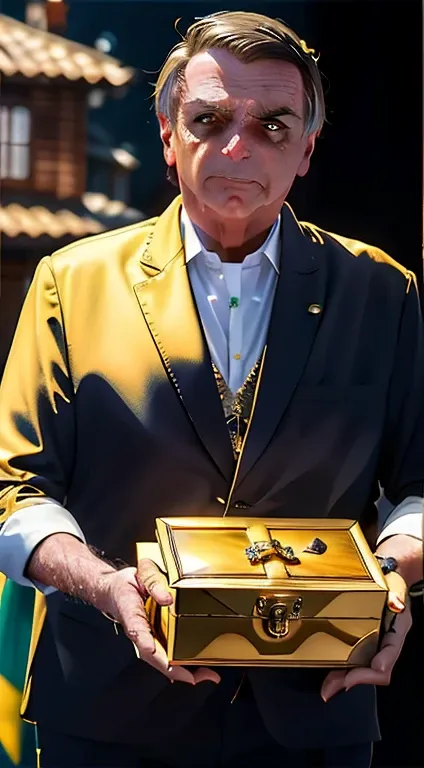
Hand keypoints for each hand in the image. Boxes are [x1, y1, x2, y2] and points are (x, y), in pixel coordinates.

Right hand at [98, 559, 220, 685]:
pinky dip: (179, 665)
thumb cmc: (125, 587)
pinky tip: (197, 670)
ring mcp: (145, 638)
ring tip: (205, 675)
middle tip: (196, 676)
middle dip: (173, 668)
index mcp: (131, 615)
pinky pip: (165, 655)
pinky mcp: (153, 639)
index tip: (150, 648)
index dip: (144, 640)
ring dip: (180, 671)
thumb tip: (168, 598)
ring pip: (159, 660)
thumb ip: (153, 583)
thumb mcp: (139, 575)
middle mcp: (138, 632)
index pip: (136, 630)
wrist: (113, 591)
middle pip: (152, 656)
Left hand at [321, 571, 410, 701]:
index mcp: (397, 631)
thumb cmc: (391, 583)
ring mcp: (374, 644)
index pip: (390, 655)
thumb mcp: (395, 586)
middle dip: (354, 680)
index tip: (359, 675)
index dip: (376, 668)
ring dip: (344, 679)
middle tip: (331, 688)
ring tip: (327, 687)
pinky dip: (341, 670)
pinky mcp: (361, 642)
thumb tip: (397, 603)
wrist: (388, 576)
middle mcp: (386, 642)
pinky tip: (328, 674)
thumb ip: (396, 595)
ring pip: (363, 669)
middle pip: (375, 670)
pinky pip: (354, 661)